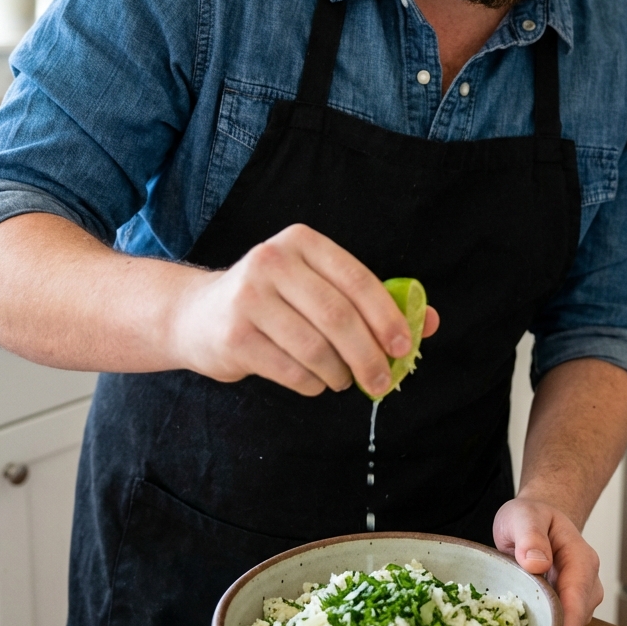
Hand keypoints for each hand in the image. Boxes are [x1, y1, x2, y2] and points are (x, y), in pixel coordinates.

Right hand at [171, 223, 438, 397]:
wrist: (197, 315)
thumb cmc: (273, 301)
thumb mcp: (317, 287)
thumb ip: (371, 301)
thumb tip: (428, 322)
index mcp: (301, 242)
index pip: (357, 279)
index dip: (386, 316)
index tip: (404, 347)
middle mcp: (272, 261)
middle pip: (338, 316)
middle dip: (368, 355)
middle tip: (382, 381)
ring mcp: (249, 298)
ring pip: (316, 348)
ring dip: (339, 373)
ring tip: (342, 379)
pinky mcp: (235, 335)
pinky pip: (291, 370)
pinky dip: (312, 383)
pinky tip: (314, 381)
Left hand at [493, 496, 602, 625]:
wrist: (537, 520)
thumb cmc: (531, 518)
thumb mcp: (523, 516)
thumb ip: (530, 535)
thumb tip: (537, 563)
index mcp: (580, 556)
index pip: (578, 592)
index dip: (571, 619)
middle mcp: (587, 579)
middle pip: (579, 614)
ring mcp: (581, 595)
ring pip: (572, 623)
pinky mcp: (569, 606)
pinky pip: (562, 624)